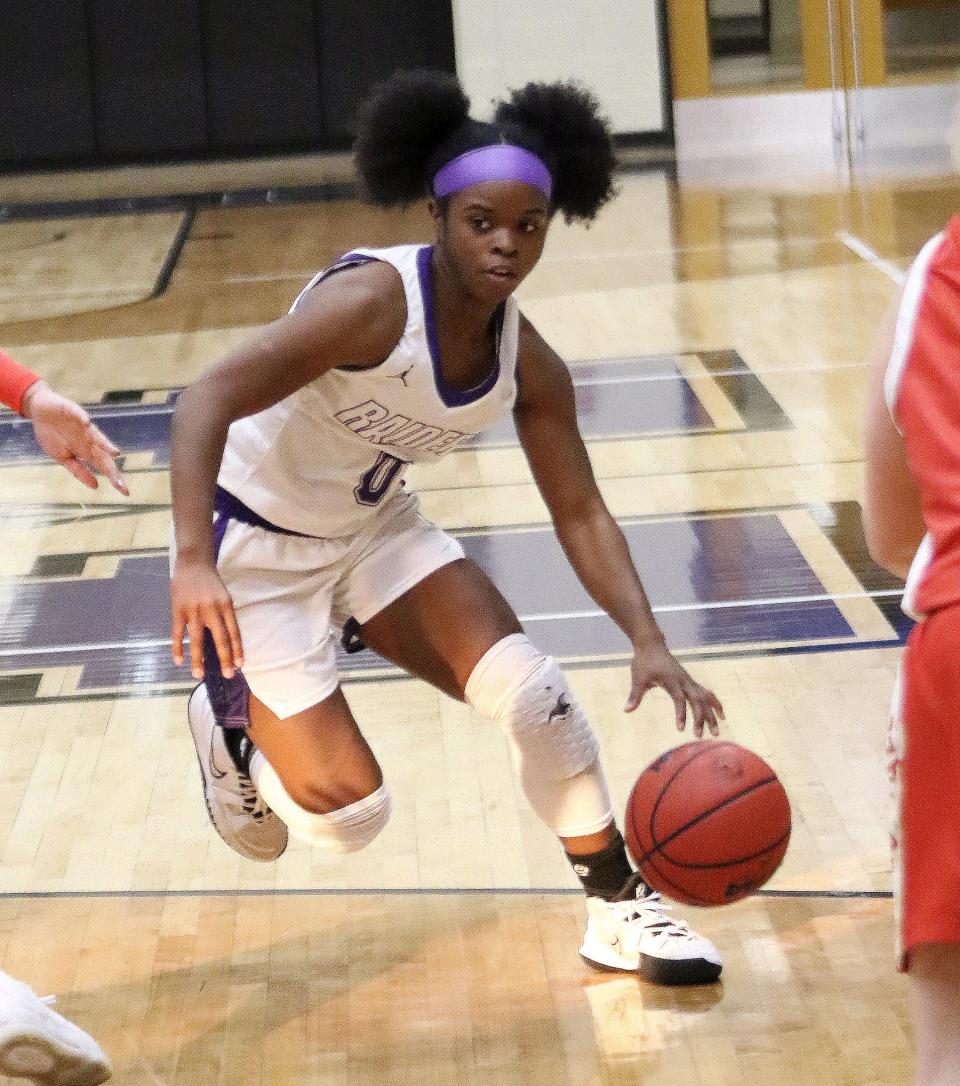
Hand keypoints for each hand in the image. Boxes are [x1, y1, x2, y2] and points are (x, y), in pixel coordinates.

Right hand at [23, 382, 128, 493]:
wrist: (40, 411)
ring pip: (96, 435)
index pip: (104, 466)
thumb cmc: (53, 435)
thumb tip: (96, 486)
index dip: (114, 478)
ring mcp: (82, 426)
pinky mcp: (72, 411)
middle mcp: (89, 440)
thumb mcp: (63, 457)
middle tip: (120, 483)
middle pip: (104, 455)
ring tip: (115, 452)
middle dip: (111, 468)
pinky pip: (78, 415)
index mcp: (87, 451)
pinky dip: (82, 418)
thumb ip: (79, 470)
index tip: (125, 493)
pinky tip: (86, 423)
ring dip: (105, 444)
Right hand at [170, 558, 243, 679]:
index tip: (239, 665)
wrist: (193, 563)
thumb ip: (224, 617)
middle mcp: (212, 609)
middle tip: (227, 675)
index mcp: (226, 606)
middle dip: (224, 658)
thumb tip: (226, 642)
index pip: (234, 632)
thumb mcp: (224, 596)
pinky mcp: (178, 610)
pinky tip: (178, 661)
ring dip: (197, 659)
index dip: (237, 649)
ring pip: (196, 639)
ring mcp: (194, 610)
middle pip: (220, 638)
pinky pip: (177, 632)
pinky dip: (177, 647)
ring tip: (198, 675)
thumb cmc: (211, 583)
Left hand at [625, 638, 723, 737]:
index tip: (681, 729)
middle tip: (699, 736)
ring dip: (711, 714)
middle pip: (697, 700)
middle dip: (700, 718)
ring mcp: (689, 681)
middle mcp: (684, 681)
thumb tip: (626, 710)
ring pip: (705, 698)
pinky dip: (714, 703)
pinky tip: (721, 714)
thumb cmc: (644, 662)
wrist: (651, 645)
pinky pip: (706, 693)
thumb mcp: (638, 679)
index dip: (681, 714)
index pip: (679, 699)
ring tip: (716, 731)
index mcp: (672, 680)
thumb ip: (635, 695)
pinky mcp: (690, 681)